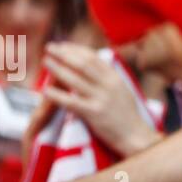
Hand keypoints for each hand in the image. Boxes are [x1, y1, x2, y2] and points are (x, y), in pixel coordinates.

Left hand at [39, 42, 161, 156]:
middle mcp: (109, 85)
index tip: (63, 46)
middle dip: (65, 53)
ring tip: (46, 62)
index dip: (76, 49)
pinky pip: (72, 102)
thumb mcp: (122, 90)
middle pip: (83, 63)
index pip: (93, 57)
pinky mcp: (94, 114)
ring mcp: (101, 98)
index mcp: (115, 77)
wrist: (135, 135)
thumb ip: (109, 78)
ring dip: (58, 68)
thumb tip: (96, 65)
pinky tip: (45, 91)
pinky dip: (57, 95)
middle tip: (50, 47)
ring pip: (76, 79)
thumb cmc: (127, 114)